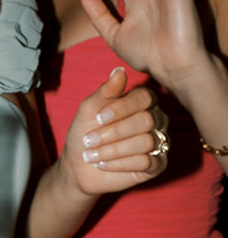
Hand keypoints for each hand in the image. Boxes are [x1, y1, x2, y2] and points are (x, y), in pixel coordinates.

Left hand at [58, 66, 166, 197]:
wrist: (78, 167)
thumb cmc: (84, 133)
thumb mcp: (88, 110)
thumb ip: (105, 92)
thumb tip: (119, 71)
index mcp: (142, 101)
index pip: (143, 98)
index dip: (121, 108)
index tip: (98, 118)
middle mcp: (155, 119)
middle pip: (146, 120)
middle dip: (113, 133)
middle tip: (90, 141)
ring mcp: (159, 141)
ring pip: (146, 142)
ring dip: (113, 150)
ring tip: (94, 155)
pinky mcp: (158, 164)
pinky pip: (146, 162)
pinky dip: (119, 164)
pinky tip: (104, 164)